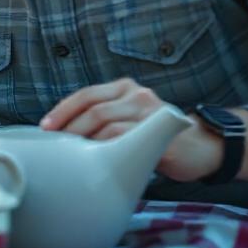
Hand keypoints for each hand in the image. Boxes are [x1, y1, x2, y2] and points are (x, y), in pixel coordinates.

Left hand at [40, 77, 222, 181]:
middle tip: (56, 143)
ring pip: (106, 122)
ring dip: (85, 139)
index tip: (45, 126)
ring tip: (73, 154)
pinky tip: (97, 159)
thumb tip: (62, 134)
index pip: (86, 94)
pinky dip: (106, 148)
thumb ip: (103, 119)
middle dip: (69, 126)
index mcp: (125, 88)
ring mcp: (150, 112)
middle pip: (93, 108)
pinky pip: (125, 138)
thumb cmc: (156, 137)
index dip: (63, 110)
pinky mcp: (160, 132)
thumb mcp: (128, 119)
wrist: (201, 148)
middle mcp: (137, 95)